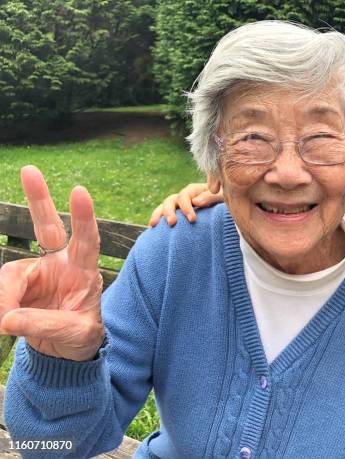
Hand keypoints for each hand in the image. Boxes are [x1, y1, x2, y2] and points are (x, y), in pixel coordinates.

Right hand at [0, 166, 103, 360]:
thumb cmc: (81, 337)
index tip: (79, 191)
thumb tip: (7, 318)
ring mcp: (37, 271)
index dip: (84, 217)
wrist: (65, 349)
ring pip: (11, 274)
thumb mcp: (75, 335)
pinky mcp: (18, 283)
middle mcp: (60, 264)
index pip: (87, 240)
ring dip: (5, 297)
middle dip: (39, 199)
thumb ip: (45, 326)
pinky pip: (1, 287)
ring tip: (5, 323)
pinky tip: (4, 320)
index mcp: (84, 271)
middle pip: (48, 227)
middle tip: (30, 170)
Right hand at [148, 182, 224, 226]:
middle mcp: (186, 197)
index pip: (186, 195)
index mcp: (197, 190)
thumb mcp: (224, 197)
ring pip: (165, 206)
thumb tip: (195, 202)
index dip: (186, 207)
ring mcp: (181, 206)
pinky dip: (157, 218)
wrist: (233, 211)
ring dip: (159, 214)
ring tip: (154, 225)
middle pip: (172, 200)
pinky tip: (153, 227)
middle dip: (170, 211)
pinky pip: (164, 215)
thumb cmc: (229, 203)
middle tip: (172, 223)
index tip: (192, 220)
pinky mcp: (179, 215)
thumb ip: (212, 197)